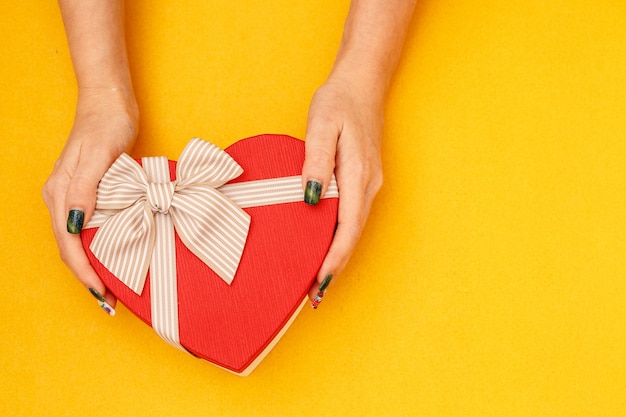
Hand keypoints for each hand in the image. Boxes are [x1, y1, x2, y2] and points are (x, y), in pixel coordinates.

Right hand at [42, 88, 137, 313]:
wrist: (109, 101)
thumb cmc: (107, 124)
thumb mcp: (100, 154)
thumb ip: (85, 188)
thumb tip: (75, 223)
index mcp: (60, 192)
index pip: (70, 244)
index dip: (86, 273)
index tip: (103, 295)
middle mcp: (61, 198)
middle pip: (71, 248)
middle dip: (89, 278)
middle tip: (111, 302)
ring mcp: (71, 195)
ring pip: (78, 241)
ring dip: (93, 266)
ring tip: (113, 287)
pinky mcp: (86, 192)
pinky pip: (88, 228)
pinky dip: (99, 248)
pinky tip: (114, 257)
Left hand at [302, 74, 384, 306]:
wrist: (361, 85)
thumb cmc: (338, 103)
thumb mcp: (322, 126)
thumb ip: (316, 162)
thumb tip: (311, 199)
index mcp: (358, 176)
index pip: (347, 229)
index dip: (333, 259)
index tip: (318, 283)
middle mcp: (368, 185)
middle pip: (351, 236)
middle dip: (334, 268)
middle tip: (312, 296)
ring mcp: (367, 184)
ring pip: (352, 230)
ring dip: (336, 256)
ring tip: (316, 280)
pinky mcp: (362, 181)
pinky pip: (350, 217)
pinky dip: (338, 238)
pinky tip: (325, 246)